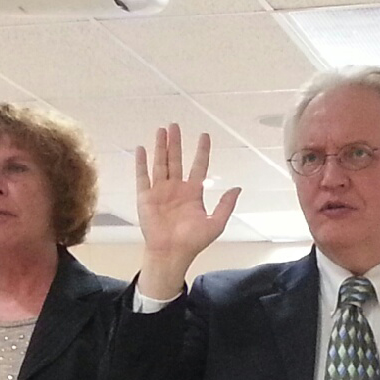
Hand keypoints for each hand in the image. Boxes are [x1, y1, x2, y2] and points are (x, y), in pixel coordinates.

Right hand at [134, 124, 240, 299]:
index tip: (204, 136)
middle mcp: (176, 189)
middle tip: (175, 125)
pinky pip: (143, 176)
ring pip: (160, 163)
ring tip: (161, 130)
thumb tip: (237, 188)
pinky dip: (141, 163)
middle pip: (176, 160)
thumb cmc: (192, 242)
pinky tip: (142, 149)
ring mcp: (160, 191)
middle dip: (176, 143)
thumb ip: (226, 205)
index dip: (201, 151)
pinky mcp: (146, 197)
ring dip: (161, 147)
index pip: (198, 166)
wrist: (171, 253)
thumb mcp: (216, 223)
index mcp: (193, 193)